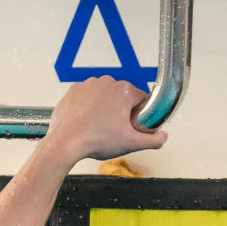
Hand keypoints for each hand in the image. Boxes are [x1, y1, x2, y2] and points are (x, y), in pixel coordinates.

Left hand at [43, 76, 168, 163]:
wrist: (64, 143)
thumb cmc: (94, 140)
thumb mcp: (131, 143)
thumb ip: (153, 140)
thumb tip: (162, 137)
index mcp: (124, 90)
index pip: (142, 100)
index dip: (139, 116)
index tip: (132, 127)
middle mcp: (106, 82)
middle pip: (122, 97)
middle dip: (121, 111)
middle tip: (113, 129)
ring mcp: (87, 85)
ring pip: (104, 97)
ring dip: (104, 108)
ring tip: (97, 126)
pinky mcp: (73, 91)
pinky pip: (86, 98)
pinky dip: (87, 107)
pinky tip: (86, 121)